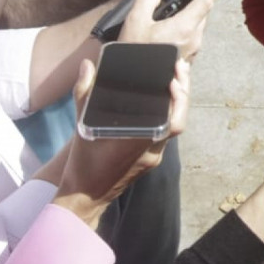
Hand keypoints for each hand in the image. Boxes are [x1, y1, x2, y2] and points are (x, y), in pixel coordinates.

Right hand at [53, 57, 189, 226]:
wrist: (84, 197)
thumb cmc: (81, 163)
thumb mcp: (80, 125)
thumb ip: (83, 94)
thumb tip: (87, 65)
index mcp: (136, 142)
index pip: (172, 122)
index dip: (179, 100)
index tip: (175, 80)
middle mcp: (150, 151)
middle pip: (179, 122)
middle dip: (183, 94)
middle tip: (180, 69)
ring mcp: (153, 158)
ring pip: (174, 128)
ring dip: (178, 104)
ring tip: (176, 79)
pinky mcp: (151, 161)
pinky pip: (166, 135)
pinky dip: (168, 116)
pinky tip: (163, 101)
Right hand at [118, 0, 226, 62]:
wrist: (132, 83)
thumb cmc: (134, 54)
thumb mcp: (135, 20)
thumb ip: (147, 0)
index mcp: (184, 28)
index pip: (205, 2)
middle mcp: (193, 40)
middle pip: (200, 14)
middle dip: (192, 2)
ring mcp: (191, 52)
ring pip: (194, 26)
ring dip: (185, 17)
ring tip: (164, 16)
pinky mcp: (186, 60)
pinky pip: (188, 38)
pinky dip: (181, 30)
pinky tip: (164, 31)